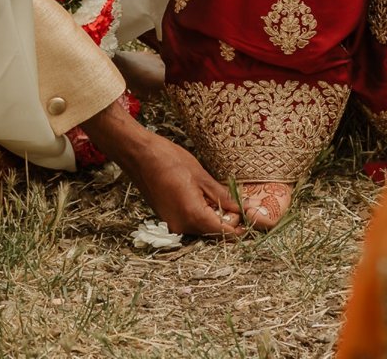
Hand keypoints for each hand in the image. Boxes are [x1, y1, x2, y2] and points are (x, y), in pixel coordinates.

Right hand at [85, 98, 241, 237]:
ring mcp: (171, 223)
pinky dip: (199, 212)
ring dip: (212, 214)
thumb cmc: (167, 158)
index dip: (240, 227)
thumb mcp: (200, 175)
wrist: (136, 153)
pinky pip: (189, 221)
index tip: (250, 217)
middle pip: (213, 232)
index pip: (224, 233)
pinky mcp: (166, 217)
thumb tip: (242, 209)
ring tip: (213, 192)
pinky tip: (198, 194)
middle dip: (226, 219)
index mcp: (192, 216)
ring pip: (201, 227)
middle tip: (233, 199)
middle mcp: (181, 226)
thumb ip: (222, 196)